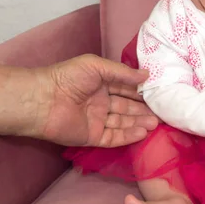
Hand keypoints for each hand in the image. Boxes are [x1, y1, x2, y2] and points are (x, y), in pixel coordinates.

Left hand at [35, 54, 158, 146]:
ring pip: (123, 123)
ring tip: (155, 123)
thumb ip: (123, 72)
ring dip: (139, 123)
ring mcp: (96, 121)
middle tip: (163, 113)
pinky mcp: (91, 137)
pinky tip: (142, 133)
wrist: (41, 100)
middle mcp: (101, 103)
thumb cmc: (67, 77)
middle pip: (127, 108)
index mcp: (101, 84)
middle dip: (144, 110)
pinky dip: (128, 136)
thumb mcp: (97, 66)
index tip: (160, 94)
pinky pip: (113, 137)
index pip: (126, 89)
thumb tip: (147, 75)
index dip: (142, 92)